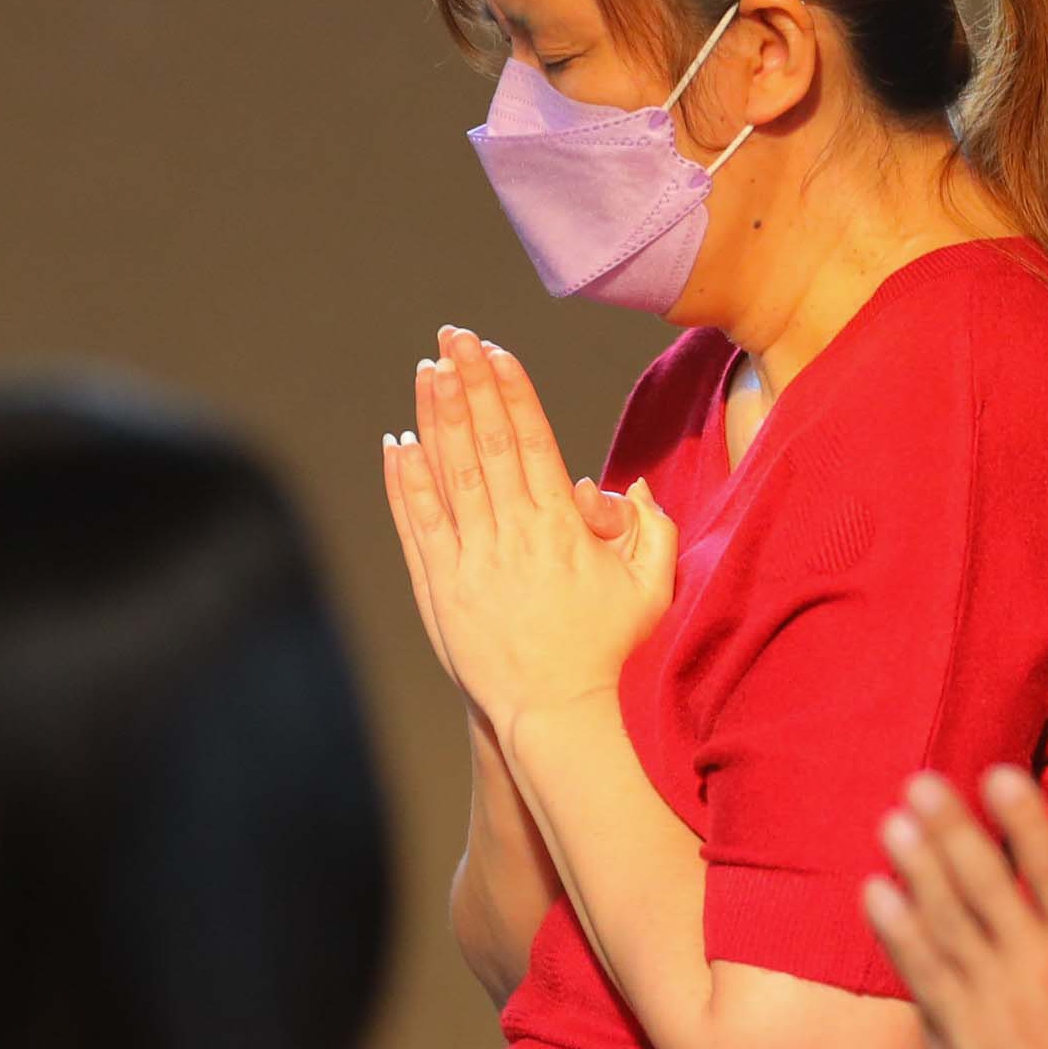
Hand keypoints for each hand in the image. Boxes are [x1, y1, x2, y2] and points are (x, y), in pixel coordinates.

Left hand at [381, 330, 675, 733]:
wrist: (555, 712)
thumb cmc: (607, 650)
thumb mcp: (649, 588)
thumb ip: (650, 530)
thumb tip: (632, 486)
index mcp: (561, 529)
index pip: (532, 442)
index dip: (512, 391)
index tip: (495, 351)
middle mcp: (513, 536)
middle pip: (487, 443)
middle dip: (469, 384)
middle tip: (453, 336)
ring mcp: (473, 561)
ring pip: (450, 474)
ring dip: (437, 417)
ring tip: (428, 370)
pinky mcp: (442, 588)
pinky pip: (419, 524)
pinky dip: (406, 482)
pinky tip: (397, 442)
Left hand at [861, 769, 1047, 1048]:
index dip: (1022, 817)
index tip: (997, 775)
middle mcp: (1038, 967)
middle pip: (985, 881)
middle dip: (950, 827)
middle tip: (920, 781)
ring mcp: (996, 1004)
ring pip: (947, 920)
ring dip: (916, 867)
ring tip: (890, 822)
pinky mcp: (965, 1040)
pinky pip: (923, 975)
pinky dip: (897, 932)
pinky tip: (875, 896)